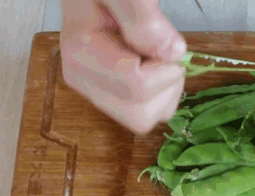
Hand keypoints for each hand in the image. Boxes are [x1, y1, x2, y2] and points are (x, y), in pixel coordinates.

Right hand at [59, 0, 186, 134]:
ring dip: (165, 89)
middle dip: (165, 86)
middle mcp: (84, 81)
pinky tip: (151, 64)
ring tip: (153, 54)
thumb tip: (172, 53)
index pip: (139, 88)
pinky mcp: (113, 95)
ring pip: (147, 118)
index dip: (165, 68)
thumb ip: (143, 18)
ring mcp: (97, 91)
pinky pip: (149, 111)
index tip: (163, 39)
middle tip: (160, 50)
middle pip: (141, 116)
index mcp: (82, 55)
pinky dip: (161, 91)